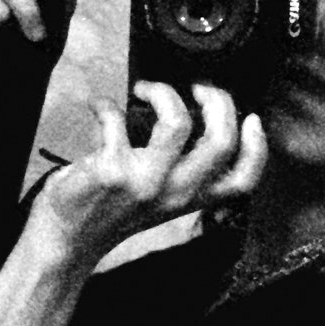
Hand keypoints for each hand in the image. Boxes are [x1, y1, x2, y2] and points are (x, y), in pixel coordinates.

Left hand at [22, 80, 267, 268]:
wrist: (67, 239)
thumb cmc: (112, 210)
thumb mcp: (159, 198)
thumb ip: (181, 168)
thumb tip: (194, 114)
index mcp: (192, 197)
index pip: (243, 180)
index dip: (257, 146)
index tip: (252, 118)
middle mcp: (176, 192)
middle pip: (221, 141)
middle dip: (218, 100)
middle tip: (198, 86)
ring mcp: (145, 181)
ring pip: (177, 122)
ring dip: (161, 91)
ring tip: (145, 89)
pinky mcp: (112, 169)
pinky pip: (115, 117)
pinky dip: (103, 104)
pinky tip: (98, 107)